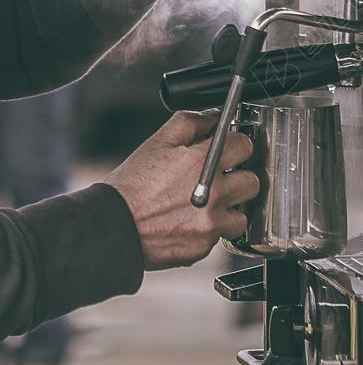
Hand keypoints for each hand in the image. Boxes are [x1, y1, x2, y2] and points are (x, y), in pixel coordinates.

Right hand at [103, 111, 258, 269]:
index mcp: (203, 163)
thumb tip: (212, 117)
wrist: (113, 226)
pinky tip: (188, 221)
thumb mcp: (157, 142)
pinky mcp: (204, 248)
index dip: (236, 144)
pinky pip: (220, 237)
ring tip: (205, 205)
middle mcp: (214, 195)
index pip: (244, 145)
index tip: (229, 149)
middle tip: (220, 178)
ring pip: (241, 215)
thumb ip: (190, 122)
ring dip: (228, 209)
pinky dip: (209, 230)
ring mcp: (211, 224)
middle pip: (251, 182)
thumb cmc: (131, 185)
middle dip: (238, 177)